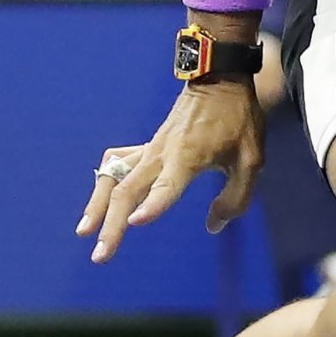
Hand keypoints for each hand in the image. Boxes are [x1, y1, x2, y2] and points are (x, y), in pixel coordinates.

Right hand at [78, 81, 264, 263]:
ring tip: (84, 232)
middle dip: (111, 225)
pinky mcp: (146, 146)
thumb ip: (235, 197)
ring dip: (97, 206)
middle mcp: (161, 154)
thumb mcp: (251, 160)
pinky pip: (116, 164)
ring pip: (112, 178)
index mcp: (189, 158)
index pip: (166, 187)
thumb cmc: (239, 121)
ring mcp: (149, 149)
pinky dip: (103, 183)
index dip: (152, 206)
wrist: (219, 80)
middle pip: (127, 191)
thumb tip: (213, 226)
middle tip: (100, 256)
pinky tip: (98, 202)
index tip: (135, 223)